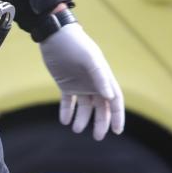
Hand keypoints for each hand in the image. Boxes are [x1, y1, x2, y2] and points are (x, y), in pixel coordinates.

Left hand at [40, 23, 124, 140]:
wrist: (54, 35)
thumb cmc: (75, 44)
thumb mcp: (89, 58)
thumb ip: (100, 76)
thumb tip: (110, 96)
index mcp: (103, 77)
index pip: (114, 100)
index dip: (117, 116)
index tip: (117, 131)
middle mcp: (94, 83)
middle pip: (101, 108)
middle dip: (101, 123)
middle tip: (97, 137)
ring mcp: (80, 84)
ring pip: (85, 107)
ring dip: (82, 119)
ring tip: (76, 129)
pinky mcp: (66, 85)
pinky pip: (68, 102)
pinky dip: (67, 112)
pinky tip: (64, 121)